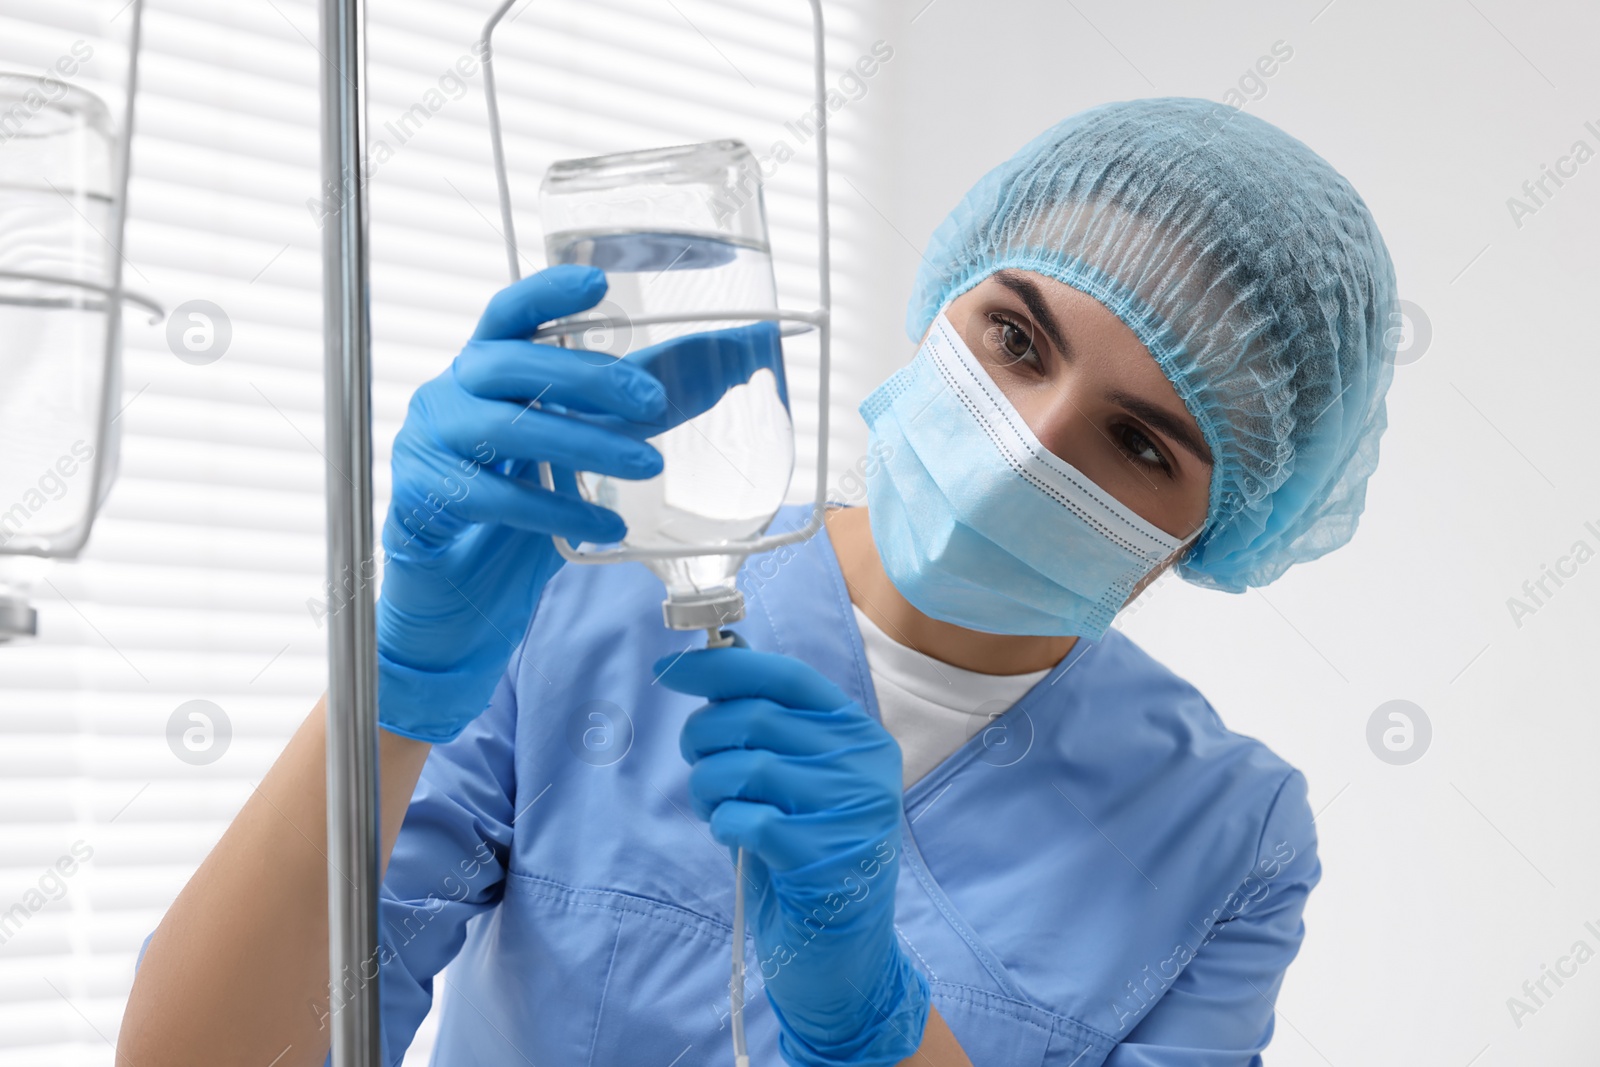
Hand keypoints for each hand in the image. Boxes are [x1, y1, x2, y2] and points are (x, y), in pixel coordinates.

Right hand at [376, 264, 667, 742]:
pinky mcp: (423, 503)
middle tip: (654, 401)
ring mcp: (427, 448)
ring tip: (649, 465)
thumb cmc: (518, 514)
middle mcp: (448, 397)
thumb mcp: (581, 452)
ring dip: (584, 444)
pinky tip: (607, 525)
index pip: (506, 315)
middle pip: (509, 364)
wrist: (454, 604)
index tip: (596, 281)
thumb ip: (635, 410)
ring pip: (505, 428)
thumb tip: (728, 363)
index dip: (545, 294)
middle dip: (585, 376)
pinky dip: (558, 511)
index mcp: (484, 373)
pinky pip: (495, 499)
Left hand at [658, 647, 930, 1066]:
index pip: (787, 676)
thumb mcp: (792, 780)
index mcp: (859, 734)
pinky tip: (733, 837)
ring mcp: (851, 811)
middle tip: (696, 763)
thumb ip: (767, 723)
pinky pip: (748, 819)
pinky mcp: (826, 858)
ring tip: (714, 807)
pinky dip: (724, 824)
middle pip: (755, 717)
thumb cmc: (805, 858)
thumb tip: (721, 655)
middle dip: (702, 736)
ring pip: (745, 766)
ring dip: (707, 786)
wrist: (841, 956)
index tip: (668, 672)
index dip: (721, 667)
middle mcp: (863, 765)